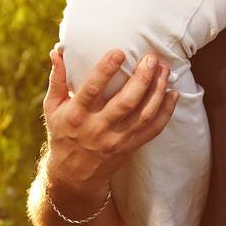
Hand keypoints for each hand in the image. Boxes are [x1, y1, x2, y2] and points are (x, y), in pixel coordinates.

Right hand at [43, 47, 177, 193]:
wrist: (73, 174)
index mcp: (76, 114)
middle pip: (126, 102)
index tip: (119, 52)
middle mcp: (97, 128)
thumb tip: (57, 51)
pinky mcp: (131, 146)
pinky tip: (173, 94)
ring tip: (165, 70)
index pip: (91, 89)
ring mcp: (116, 139)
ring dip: (158, 91)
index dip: (105, 70)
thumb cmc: (63, 132)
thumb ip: (57, 79)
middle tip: (151, 58)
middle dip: (142, 78)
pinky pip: (153, 129)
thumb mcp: (52, 107)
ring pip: (144, 115)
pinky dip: (166, 111)